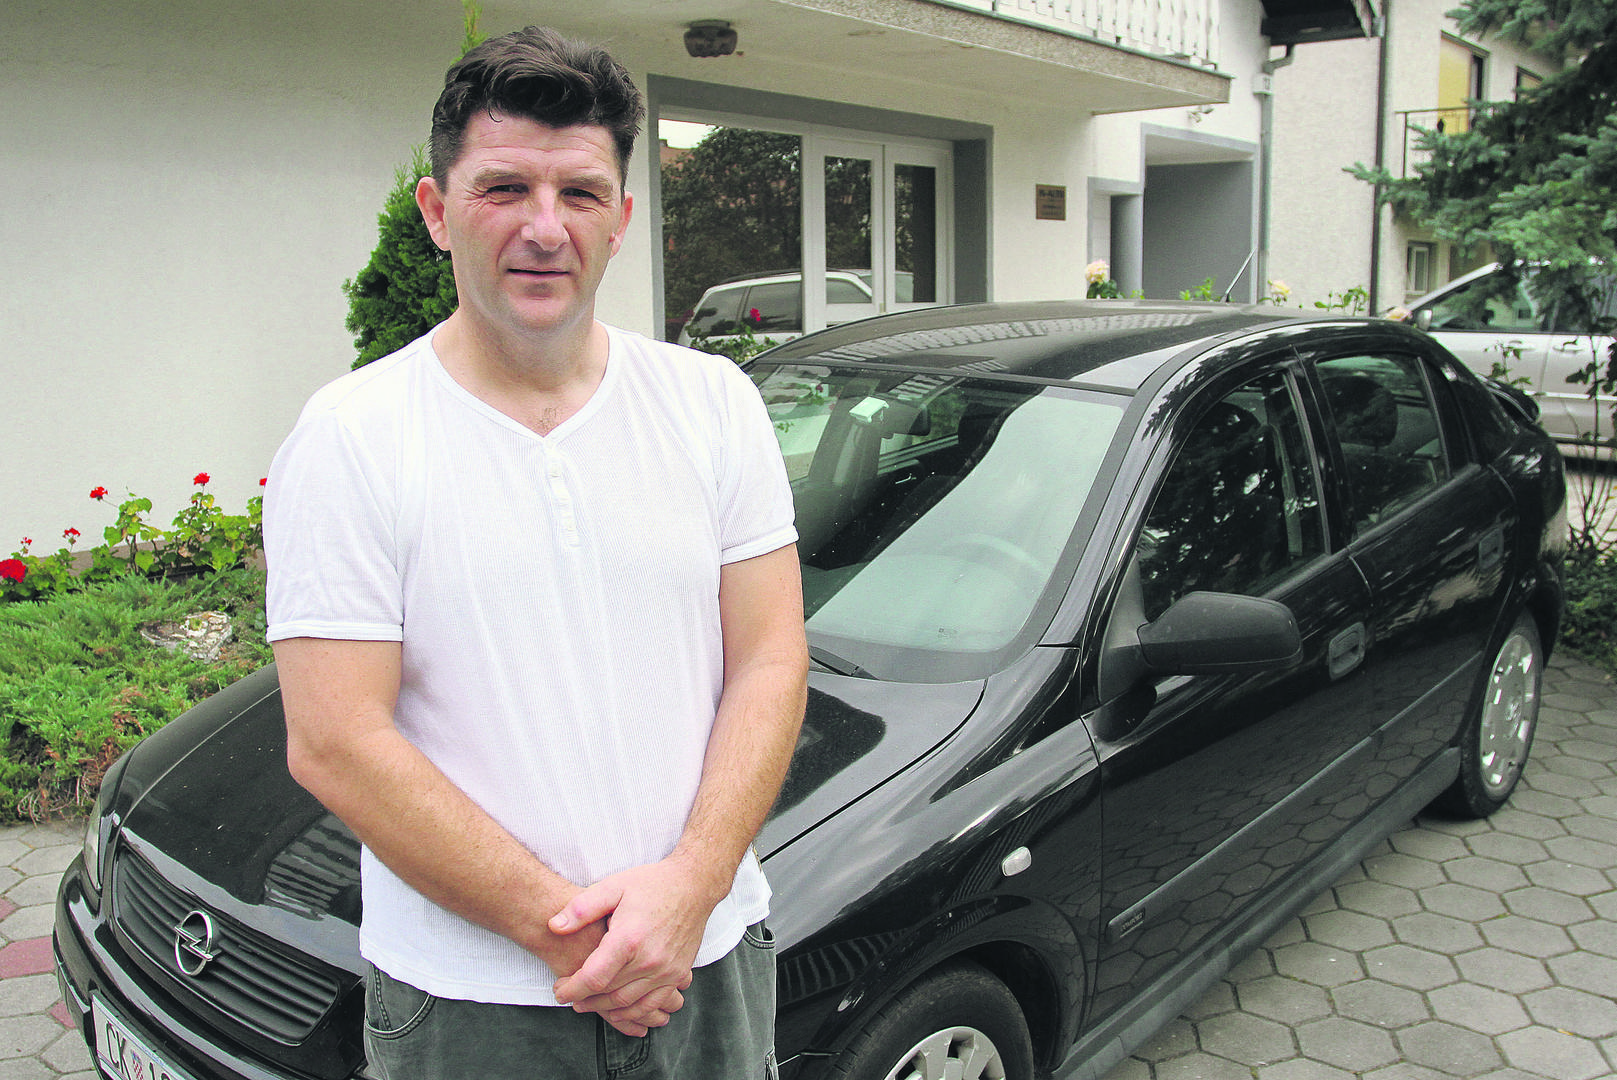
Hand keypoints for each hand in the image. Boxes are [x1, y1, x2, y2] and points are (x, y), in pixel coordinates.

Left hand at [548, 858, 723, 1026]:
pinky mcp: (678, 974)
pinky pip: (653, 1004)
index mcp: (629, 939)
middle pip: (609, 994)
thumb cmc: (652, 884)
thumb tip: (554, 926)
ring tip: (588, 1003)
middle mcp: (649, 960)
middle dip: (584, 999)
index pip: (593, 977)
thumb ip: (582, 908)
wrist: (693, 885)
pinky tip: (619, 1008)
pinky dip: (633, 1012)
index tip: (559, 990)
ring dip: (605, 1009)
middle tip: (569, 996)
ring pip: (629, 1004)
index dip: (571, 989)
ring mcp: (666, 970)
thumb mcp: (613, 886)